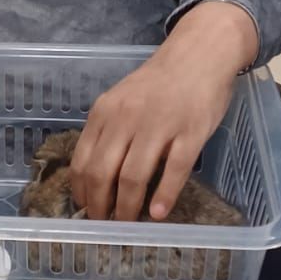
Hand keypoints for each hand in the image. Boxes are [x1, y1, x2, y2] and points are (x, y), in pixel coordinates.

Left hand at [70, 1, 257, 220]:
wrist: (199, 54)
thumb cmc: (159, 83)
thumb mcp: (122, 100)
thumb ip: (108, 130)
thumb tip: (95, 175)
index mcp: (105, 112)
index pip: (82, 160)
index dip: (81, 191)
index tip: (84, 208)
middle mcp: (127, 119)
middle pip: (102, 173)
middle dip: (100, 206)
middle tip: (104, 224)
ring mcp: (159, 125)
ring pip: (133, 176)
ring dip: (127, 208)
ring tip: (128, 224)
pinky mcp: (190, 132)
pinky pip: (173, 170)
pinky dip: (163, 196)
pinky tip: (158, 214)